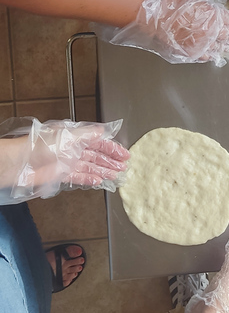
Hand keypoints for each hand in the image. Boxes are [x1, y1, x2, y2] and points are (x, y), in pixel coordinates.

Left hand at [0, 118, 128, 203]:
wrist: (19, 162)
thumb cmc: (40, 145)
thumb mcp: (68, 135)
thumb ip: (87, 134)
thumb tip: (103, 131)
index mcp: (75, 137)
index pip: (99, 142)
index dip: (113, 148)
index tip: (124, 154)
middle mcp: (72, 149)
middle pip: (96, 155)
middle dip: (111, 161)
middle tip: (124, 167)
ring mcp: (67, 162)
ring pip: (90, 167)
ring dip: (103, 171)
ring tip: (115, 176)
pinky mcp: (61, 175)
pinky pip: (79, 177)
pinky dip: (89, 179)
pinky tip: (99, 181)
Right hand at [102, 0, 228, 66]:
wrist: (152, 13)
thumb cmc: (172, 1)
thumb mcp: (197, 0)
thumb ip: (211, 10)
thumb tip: (219, 16)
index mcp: (213, 18)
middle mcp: (209, 34)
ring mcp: (199, 45)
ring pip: (218, 50)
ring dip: (225, 49)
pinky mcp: (187, 52)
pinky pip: (203, 56)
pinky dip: (209, 55)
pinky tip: (213, 55)